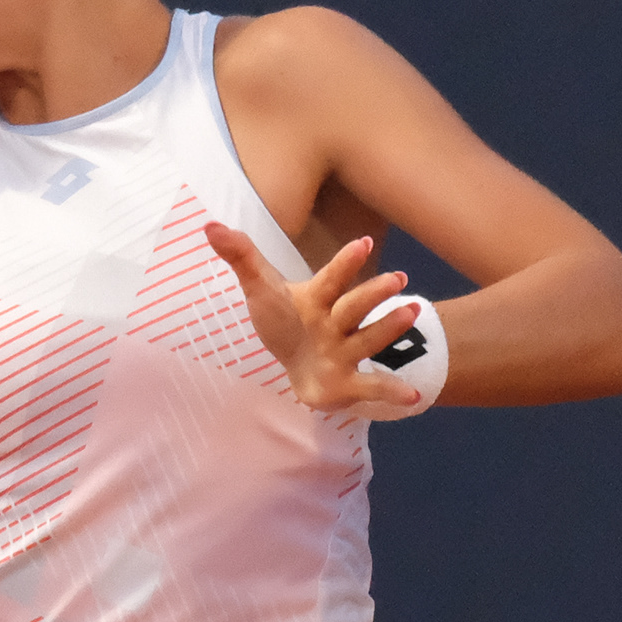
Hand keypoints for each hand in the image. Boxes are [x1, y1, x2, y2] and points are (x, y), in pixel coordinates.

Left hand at [198, 226, 426, 418]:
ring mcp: (345, 352)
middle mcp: (336, 322)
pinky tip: (411, 396)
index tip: (365, 243)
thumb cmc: (284, 319)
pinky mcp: (348, 382)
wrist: (297, 364)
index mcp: (317, 298)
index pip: (331, 278)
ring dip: (389, 327)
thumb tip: (210, 226)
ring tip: (411, 312)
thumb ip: (242, 257)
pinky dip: (391, 391)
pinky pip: (372, 386)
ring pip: (369, 338)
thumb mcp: (260, 289)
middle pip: (356, 306)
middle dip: (375, 293)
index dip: (345, 262)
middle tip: (399, 278)